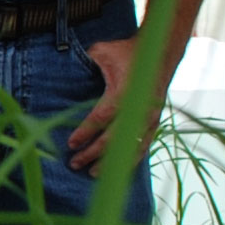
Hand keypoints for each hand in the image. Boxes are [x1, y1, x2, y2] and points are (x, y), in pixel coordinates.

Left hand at [67, 33, 151, 174]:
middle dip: (92, 153)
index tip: (71, 144)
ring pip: (129, 146)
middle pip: (113, 138)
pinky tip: (116, 168)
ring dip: (110, 161)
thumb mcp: (103, 51)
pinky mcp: (154, 122)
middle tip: (74, 163)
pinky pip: (142, 145)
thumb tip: (64, 72)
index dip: (86, 132)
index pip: (102, 117)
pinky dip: (129, 158)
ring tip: (92, 173)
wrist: (160, 52)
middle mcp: (138, 107)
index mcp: (124, 91)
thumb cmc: (127, 52)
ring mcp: (149, 117)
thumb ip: (85, 63)